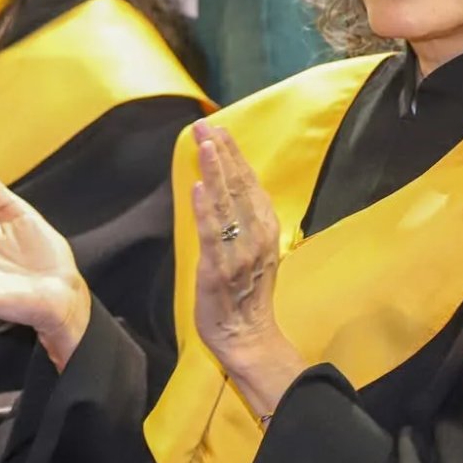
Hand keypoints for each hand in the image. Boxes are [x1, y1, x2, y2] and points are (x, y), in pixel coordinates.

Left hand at [190, 121, 303, 414]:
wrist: (248, 338)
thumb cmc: (246, 295)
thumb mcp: (252, 250)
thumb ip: (244, 220)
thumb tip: (226, 190)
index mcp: (264, 228)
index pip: (249, 182)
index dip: (234, 155)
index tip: (220, 129)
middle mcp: (256, 235)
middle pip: (239, 185)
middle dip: (221, 152)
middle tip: (206, 124)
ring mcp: (238, 252)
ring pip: (227, 204)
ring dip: (215, 171)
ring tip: (205, 143)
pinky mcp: (219, 269)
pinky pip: (213, 235)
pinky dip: (206, 210)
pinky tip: (197, 188)